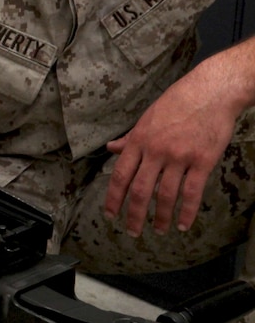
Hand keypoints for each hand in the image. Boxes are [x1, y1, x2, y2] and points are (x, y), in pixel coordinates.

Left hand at [104, 71, 236, 236]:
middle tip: (131, 232)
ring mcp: (179, 157)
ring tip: (159, 231)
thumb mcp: (147, 117)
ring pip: (165, 195)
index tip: (110, 214)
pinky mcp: (202, 161)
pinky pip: (192, 192)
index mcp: (139, 141)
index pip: (120, 176)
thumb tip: (111, 148)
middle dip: (134, 215)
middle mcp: (155, 151)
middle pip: (140, 190)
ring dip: (161, 218)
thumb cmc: (178, 102)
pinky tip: (182, 225)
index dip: (113, 198)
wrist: (212, 91)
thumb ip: (130, 138)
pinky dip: (186, 212)